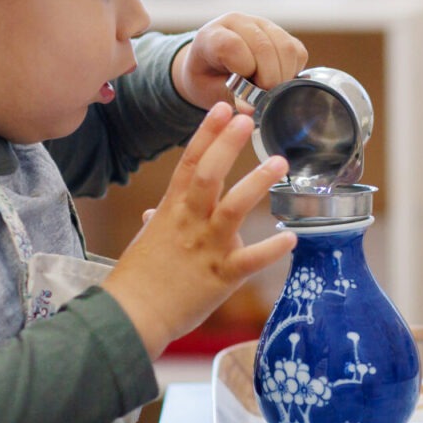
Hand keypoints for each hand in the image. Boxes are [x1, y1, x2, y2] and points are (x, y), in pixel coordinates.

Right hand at [102, 103, 294, 358]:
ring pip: (233, 208)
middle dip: (228, 144)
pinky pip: (250, 260)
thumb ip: (157, 222)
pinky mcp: (220, 276)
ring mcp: (205, 248)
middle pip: (208, 174)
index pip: (189, 163)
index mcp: (171, 210)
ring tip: (279, 162)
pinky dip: (271, 249)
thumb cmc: (137, 279)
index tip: (222, 107)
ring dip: (256, 182)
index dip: (206, 133)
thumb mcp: (145, 242)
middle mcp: (189, 223)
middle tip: (248, 120)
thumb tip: (151, 214)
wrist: (131, 315)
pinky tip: (291, 238)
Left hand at [171, 12, 307, 109]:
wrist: (211, 66)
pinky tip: (278, 78)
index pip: (233, 45)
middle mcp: (238, 22)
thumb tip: (251, 107)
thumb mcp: (210, 92)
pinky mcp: (281, 33)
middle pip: (264, 47)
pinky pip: (297, 52)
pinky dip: (292, 71)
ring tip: (270, 88)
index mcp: (213, 34)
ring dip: (283, 76)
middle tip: (262, 95)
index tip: (243, 86)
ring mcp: (262, 24)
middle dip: (267, 78)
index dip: (243, 69)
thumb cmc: (208, 80)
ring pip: (286, 48)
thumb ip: (230, 97)